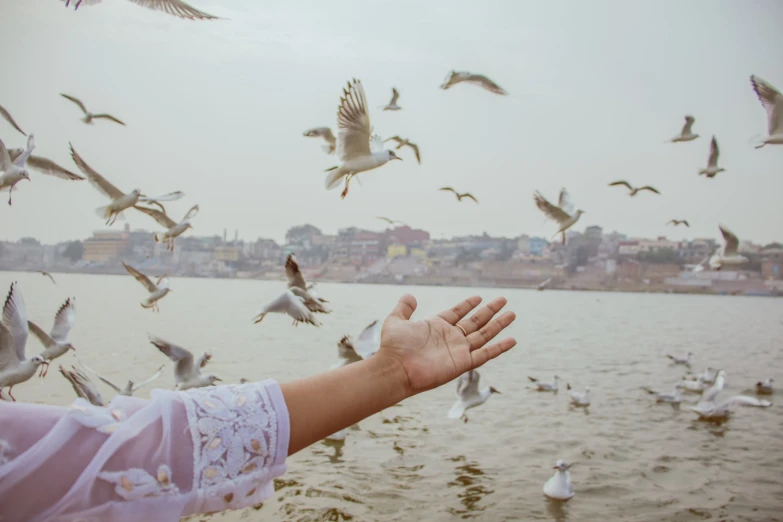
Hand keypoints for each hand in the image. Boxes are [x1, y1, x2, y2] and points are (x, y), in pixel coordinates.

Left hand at [377, 294, 516, 396]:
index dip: (468, 305)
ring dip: (498, 325)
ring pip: (484, 335)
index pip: (457, 313)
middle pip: (475, 321)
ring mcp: (458, 350)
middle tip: (503, 299)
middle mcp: (450, 337)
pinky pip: (485, 354)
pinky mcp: (463, 363)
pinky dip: (499, 348)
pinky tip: (512, 340)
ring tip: (512, 313)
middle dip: (489, 311)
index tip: (479, 297)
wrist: (396, 368)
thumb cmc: (394, 347)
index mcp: (437, 326)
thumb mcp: (396, 321)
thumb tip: (409, 296)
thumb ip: (404, 308)